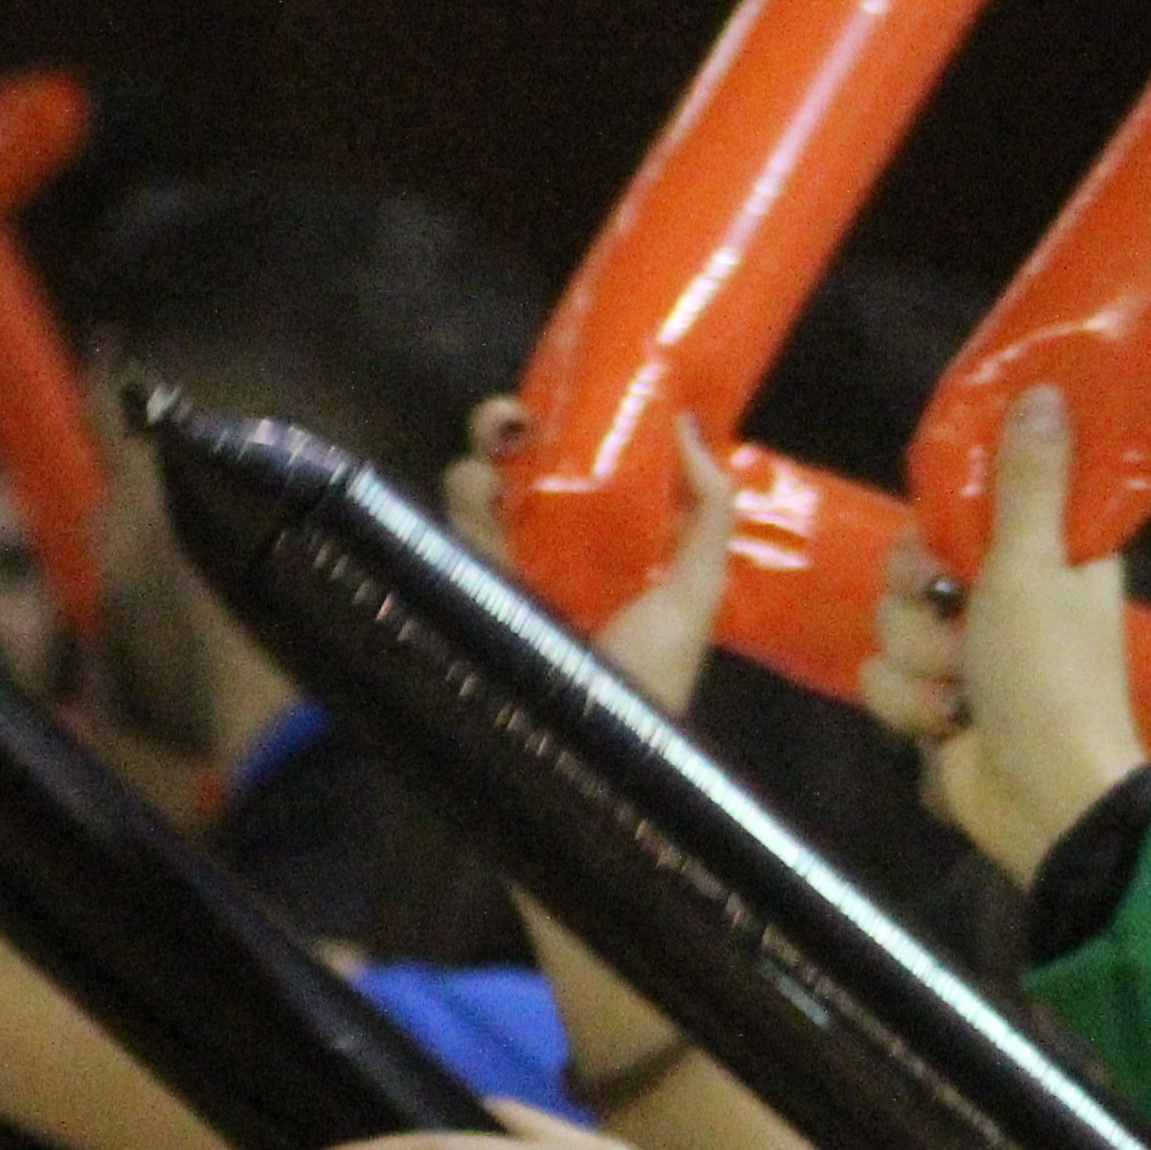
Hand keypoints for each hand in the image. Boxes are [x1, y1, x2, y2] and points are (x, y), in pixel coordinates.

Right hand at [451, 395, 732, 718]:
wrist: (597, 752)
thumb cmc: (652, 673)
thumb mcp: (697, 590)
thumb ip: (708, 509)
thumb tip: (688, 423)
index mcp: (598, 540)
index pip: (569, 466)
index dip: (563, 425)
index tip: (572, 397)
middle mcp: (541, 547)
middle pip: (508, 467)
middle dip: (503, 425)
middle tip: (520, 418)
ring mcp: (497, 570)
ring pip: (470, 490)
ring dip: (479, 459)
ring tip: (504, 447)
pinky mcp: (459, 591)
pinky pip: (442, 533)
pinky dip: (458, 500)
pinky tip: (486, 486)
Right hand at [860, 387, 1142, 882]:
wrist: (1039, 797)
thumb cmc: (1050, 676)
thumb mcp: (1034, 567)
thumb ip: (1026, 482)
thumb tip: (1044, 389)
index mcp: (1051, 555)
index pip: (975, 506)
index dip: (946, 520)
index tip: (941, 536)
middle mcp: (1008, 597)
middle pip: (913, 563)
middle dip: (916, 601)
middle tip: (948, 613)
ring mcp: (967, 653)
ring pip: (890, 623)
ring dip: (916, 661)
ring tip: (958, 688)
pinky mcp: (933, 701)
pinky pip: (880, 678)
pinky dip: (907, 704)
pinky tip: (945, 725)